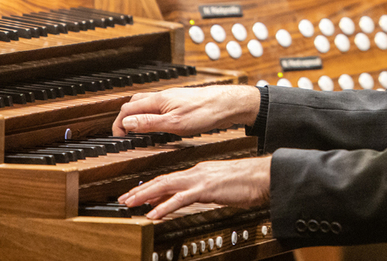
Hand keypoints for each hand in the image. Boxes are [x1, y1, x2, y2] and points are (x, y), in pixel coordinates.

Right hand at [111, 84, 259, 136]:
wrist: (228, 104)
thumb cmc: (206, 111)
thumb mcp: (174, 123)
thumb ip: (149, 123)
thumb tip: (126, 123)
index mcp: (158, 100)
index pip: (127, 109)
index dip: (118, 124)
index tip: (118, 139)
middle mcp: (163, 97)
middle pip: (134, 104)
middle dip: (125, 118)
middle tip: (124, 135)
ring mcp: (172, 99)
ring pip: (147, 105)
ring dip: (138, 116)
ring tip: (137, 131)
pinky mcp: (181, 103)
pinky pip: (159, 107)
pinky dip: (151, 116)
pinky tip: (158, 126)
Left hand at [119, 156, 271, 219]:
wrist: (262, 176)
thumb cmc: (246, 182)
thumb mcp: (218, 187)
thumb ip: (200, 192)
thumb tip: (186, 200)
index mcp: (199, 172)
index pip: (169, 179)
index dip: (150, 187)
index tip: (136, 195)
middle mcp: (196, 172)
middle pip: (162, 180)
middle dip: (141, 190)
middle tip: (124, 199)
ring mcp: (200, 180)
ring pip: (166, 186)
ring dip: (145, 195)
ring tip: (129, 204)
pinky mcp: (207, 189)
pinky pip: (180, 199)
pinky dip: (164, 206)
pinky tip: (153, 214)